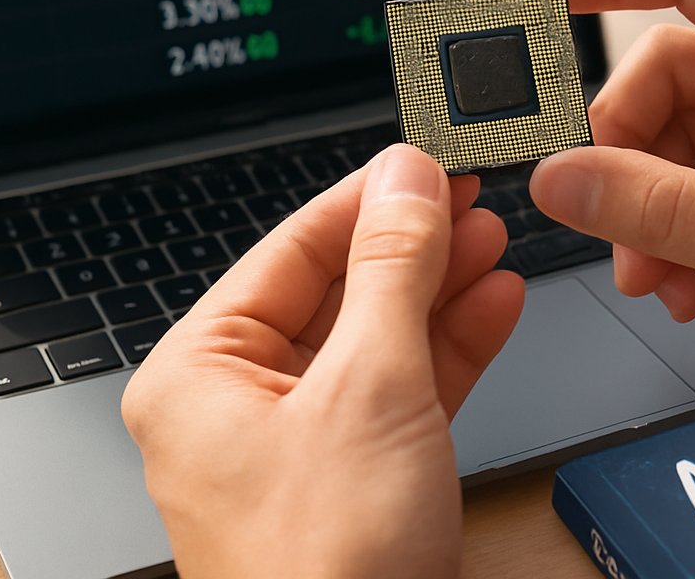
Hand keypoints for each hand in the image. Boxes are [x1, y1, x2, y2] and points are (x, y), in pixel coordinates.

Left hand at [122, 144, 523, 578]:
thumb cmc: (328, 568)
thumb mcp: (369, 387)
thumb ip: (392, 272)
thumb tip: (406, 178)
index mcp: (200, 373)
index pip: (290, 249)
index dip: (367, 197)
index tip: (426, 156)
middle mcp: (238, 405)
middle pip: (335, 290)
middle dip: (413, 244)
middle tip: (473, 192)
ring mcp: (298, 446)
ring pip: (374, 339)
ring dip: (438, 291)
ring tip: (494, 238)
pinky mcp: (354, 480)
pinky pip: (400, 392)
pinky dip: (449, 350)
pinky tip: (493, 305)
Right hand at [532, 0, 694, 370]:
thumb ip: (657, 208)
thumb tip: (557, 179)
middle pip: (666, 73)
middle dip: (628, 157)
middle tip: (614, 229)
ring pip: (671, 132)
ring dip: (647, 208)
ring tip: (656, 277)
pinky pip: (694, 174)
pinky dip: (674, 227)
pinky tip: (682, 282)